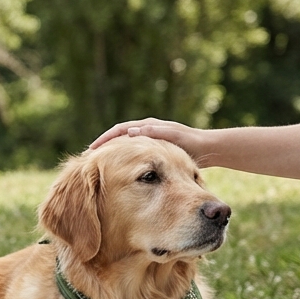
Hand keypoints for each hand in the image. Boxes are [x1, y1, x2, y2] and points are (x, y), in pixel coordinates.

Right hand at [88, 118, 209, 161]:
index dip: (105, 140)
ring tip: (101, 167)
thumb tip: (129, 133)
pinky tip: (120, 173)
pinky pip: (134, 153)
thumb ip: (153, 133)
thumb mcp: (173, 136)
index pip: (119, 130)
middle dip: (104, 146)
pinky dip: (124, 160)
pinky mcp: (154, 148)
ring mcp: (150, 138)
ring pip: (125, 145)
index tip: (93, 151)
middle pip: (119, 137)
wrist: (209, 147)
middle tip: (90, 158)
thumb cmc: (192, 142)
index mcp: (148, 126)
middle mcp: (147, 130)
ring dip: (113, 154)